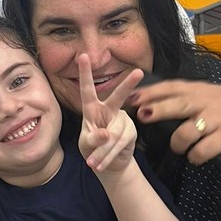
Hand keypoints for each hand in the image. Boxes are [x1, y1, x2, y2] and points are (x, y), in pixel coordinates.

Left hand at [76, 54, 142, 173]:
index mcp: (92, 109)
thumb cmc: (92, 149)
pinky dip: (108, 156)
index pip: (87, 89)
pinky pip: (120, 144)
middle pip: (118, 97)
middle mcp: (109, 111)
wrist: (108, 165)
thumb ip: (93, 139)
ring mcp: (122, 121)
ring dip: (102, 152)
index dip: (85, 73)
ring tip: (92, 164)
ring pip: (114, 134)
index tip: (82, 56)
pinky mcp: (130, 132)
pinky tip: (101, 165)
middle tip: (138, 73)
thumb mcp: (86, 144)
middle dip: (128, 86)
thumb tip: (106, 134)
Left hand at [128, 78, 220, 163]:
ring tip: (179, 148)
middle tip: (141, 115)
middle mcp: (204, 103)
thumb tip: (148, 103)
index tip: (131, 98)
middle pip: (176, 105)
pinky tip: (196, 157)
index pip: (169, 88)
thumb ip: (182, 96)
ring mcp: (215, 120)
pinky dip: (196, 156)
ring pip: (187, 131)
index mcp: (197, 91)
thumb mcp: (206, 94)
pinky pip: (204, 150)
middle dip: (156, 109)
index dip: (149, 93)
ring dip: (178, 143)